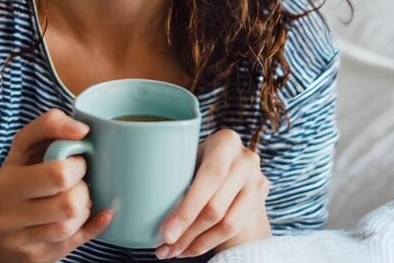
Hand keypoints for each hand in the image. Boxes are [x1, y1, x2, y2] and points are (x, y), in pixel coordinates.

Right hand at [0, 109, 113, 262]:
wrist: (8, 238)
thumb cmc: (28, 184)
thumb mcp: (30, 152)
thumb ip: (51, 128)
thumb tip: (81, 130)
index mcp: (8, 169)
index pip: (40, 138)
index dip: (68, 135)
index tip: (83, 135)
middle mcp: (6, 198)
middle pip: (60, 177)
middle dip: (81, 176)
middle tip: (80, 177)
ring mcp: (17, 230)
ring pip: (69, 214)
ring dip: (84, 205)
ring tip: (79, 199)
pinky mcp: (33, 254)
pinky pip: (76, 237)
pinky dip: (92, 224)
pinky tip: (93, 214)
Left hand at [155, 129, 271, 258]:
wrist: (232, 163)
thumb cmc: (198, 158)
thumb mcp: (189, 156)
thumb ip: (173, 171)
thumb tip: (132, 202)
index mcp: (225, 141)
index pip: (209, 178)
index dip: (187, 210)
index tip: (165, 233)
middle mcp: (246, 159)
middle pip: (216, 206)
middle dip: (187, 232)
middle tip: (164, 248)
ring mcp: (257, 179)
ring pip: (226, 223)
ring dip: (196, 243)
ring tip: (173, 251)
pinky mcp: (261, 197)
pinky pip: (233, 229)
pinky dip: (208, 242)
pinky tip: (189, 248)